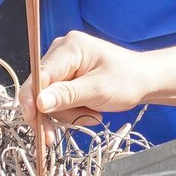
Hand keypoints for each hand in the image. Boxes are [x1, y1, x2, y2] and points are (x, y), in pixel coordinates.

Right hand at [31, 30, 160, 126]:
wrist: (144, 80)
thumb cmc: (128, 80)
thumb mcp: (98, 89)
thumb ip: (68, 95)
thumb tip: (39, 102)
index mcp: (69, 48)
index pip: (40, 74)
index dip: (31, 99)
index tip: (34, 120)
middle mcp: (61, 52)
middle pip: (41, 88)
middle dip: (56, 111)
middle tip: (71, 127)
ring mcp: (63, 65)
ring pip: (48, 98)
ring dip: (67, 114)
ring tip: (93, 116)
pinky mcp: (66, 78)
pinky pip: (57, 100)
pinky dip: (71, 111)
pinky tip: (89, 113)